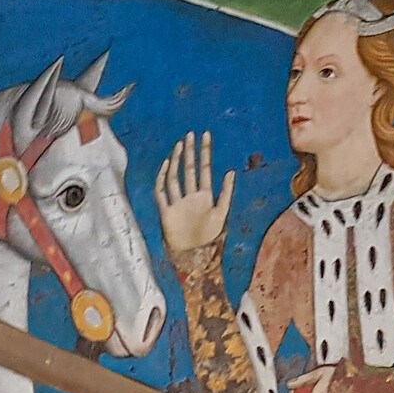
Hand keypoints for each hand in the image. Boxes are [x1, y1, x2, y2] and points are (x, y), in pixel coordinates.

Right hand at [154, 131, 234, 253]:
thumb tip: (231, 171)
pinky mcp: (166, 212)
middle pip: (189, 170)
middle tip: (190, 134)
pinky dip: (162, 179)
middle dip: (190, 152)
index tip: (206, 136)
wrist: (195, 258)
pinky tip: (167, 165)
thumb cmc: (210, 238)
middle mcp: (190, 197)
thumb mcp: (222, 214)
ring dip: (177, 161)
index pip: (204, 169)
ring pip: (175, 178)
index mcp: (205, 197)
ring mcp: (177, 203)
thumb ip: (226, 193)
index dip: (205, 153)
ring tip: (180, 145)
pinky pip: (162, 192)